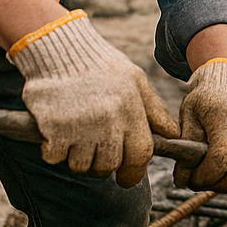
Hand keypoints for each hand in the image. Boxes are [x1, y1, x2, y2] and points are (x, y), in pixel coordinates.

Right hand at [8, 11, 178, 188]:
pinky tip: (56, 133)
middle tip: (95, 151)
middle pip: (109, 165)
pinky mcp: (53, 128)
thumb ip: (154, 111)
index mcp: (131, 110)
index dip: (134, 172)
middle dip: (102, 165)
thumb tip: (173, 135)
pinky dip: (53, 150)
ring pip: (81, 165)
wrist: (59, 48)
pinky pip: (55, 157)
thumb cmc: (100, 66)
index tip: (126, 178)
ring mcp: (80, 126)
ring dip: (77, 158)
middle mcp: (108, 120)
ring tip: (76, 137)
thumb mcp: (135, 81)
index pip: (141, 154)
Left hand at [174, 59, 226, 193]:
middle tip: (205, 180)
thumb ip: (185, 149)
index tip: (192, 179)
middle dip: (219, 186)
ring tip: (220, 178)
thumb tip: (181, 181)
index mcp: (226, 125)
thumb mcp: (188, 117)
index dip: (205, 177)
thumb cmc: (205, 100)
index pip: (221, 161)